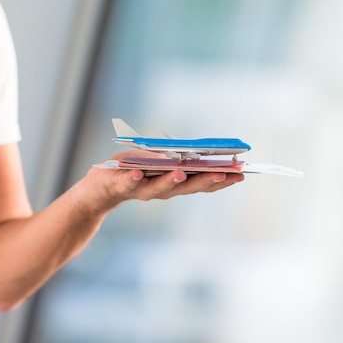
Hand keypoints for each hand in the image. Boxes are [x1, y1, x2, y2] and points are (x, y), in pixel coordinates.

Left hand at [77, 149, 244, 213]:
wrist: (100, 188)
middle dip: (206, 181)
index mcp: (174, 182)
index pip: (201, 181)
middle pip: (187, 187)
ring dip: (171, 181)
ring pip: (159, 188)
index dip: (222, 179)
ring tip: (181, 172)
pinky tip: (139, 174)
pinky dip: (133, 179)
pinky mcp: (119, 186)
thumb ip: (174, 158)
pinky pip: (127, 183)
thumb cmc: (132, 169)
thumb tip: (197, 151)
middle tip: (225, 174)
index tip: (242, 173)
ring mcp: (141, 190)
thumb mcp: (157, 160)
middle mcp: (162, 190)